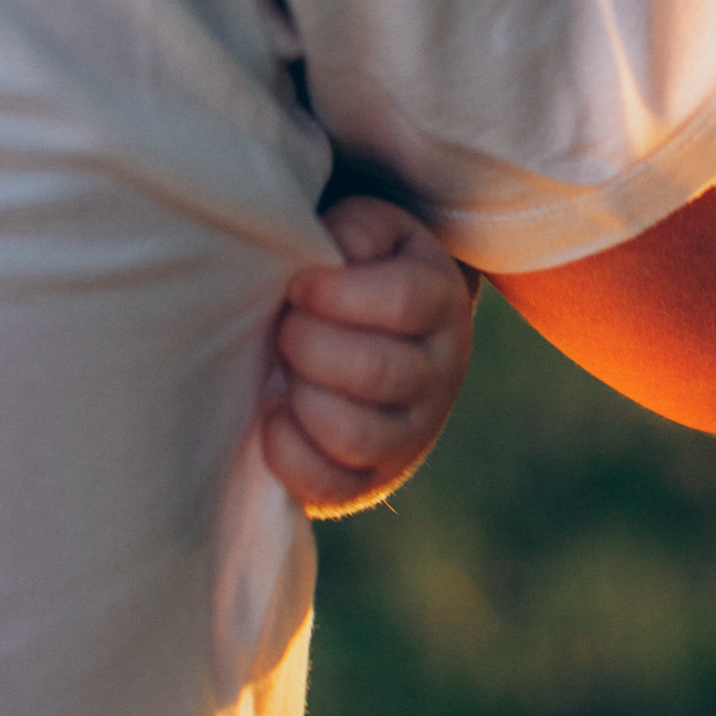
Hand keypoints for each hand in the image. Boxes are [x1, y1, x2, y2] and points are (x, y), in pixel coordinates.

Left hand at [261, 196, 476, 515]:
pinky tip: (274, 412)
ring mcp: (411, 435)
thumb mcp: (371, 234)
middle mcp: (440, 374)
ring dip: (302, 396)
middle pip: (376, 370)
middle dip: (308, 344)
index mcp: (441, 303)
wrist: (388, 338)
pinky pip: (330, 485)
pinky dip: (287, 451)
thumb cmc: (364, 274)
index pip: (404, 301)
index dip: (337, 293)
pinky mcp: (373, 480)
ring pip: (355, 433)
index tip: (298, 285)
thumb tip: (334, 258)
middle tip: (285, 326)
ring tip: (285, 370)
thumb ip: (355, 230)